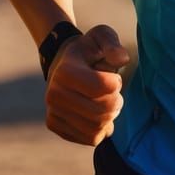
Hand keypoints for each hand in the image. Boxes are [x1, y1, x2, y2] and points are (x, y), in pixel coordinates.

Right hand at [44, 24, 130, 145]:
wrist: (63, 62)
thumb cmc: (88, 49)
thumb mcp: (101, 36)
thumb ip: (113, 44)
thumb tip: (122, 60)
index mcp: (66, 70)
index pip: (101, 87)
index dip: (116, 83)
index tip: (113, 77)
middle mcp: (54, 93)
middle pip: (100, 111)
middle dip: (116, 102)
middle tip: (115, 93)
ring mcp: (52, 111)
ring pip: (95, 128)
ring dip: (110, 117)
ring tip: (108, 103)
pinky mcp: (54, 125)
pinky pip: (89, 138)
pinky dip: (101, 130)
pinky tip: (100, 116)